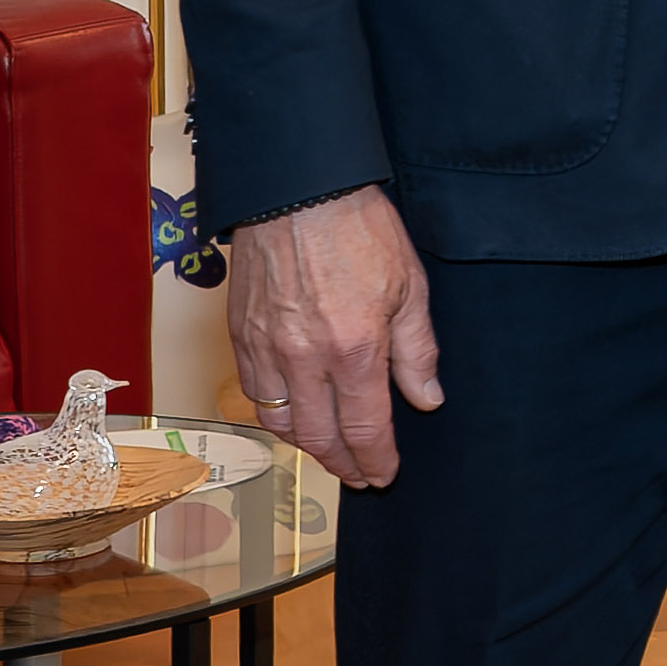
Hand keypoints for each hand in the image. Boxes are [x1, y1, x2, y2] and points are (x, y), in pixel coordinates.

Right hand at [228, 185, 442, 488]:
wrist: (297, 189)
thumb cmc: (358, 228)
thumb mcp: (410, 287)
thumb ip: (417, 352)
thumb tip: (426, 399)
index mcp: (354, 348)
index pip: (365, 428)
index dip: (376, 459)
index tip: (385, 474)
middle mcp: (305, 357)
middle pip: (319, 437)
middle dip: (342, 464)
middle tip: (359, 475)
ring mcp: (266, 348)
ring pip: (279, 422)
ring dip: (306, 446)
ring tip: (329, 452)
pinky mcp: (240, 334)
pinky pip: (253, 392)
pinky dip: (274, 414)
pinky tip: (293, 416)